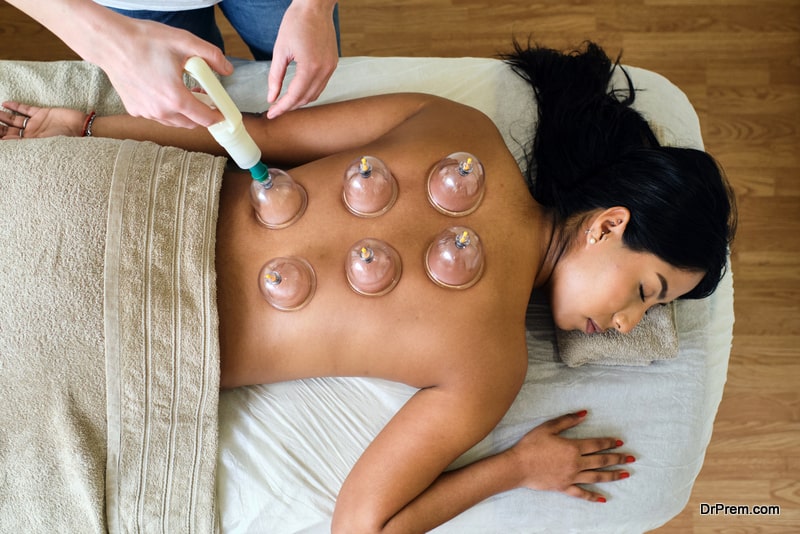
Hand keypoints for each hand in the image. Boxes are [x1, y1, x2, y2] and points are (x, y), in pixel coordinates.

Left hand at [1, 102, 85, 139]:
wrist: (81, 128)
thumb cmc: (67, 141)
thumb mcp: (46, 145)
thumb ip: (27, 144)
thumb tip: (7, 143)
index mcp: (32, 144)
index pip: (11, 141)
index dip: (1, 138)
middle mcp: (31, 135)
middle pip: (9, 130)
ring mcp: (36, 124)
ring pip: (14, 119)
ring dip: (2, 116)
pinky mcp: (42, 114)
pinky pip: (26, 110)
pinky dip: (16, 106)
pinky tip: (5, 104)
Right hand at [86, 15, 233, 127]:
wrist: (110, 42)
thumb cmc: (145, 40)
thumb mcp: (185, 41)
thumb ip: (212, 56)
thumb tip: (228, 70)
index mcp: (175, 98)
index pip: (205, 119)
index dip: (218, 117)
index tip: (224, 113)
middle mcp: (160, 111)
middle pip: (191, 123)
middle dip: (202, 113)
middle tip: (205, 96)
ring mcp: (146, 112)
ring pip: (174, 121)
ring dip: (184, 112)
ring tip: (186, 91)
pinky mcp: (134, 110)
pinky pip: (157, 115)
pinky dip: (166, 108)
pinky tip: (164, 90)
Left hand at [266, 0, 338, 118]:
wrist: (314, 7)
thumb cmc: (296, 22)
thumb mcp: (280, 50)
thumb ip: (275, 76)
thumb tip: (271, 97)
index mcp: (310, 67)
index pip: (294, 96)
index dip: (282, 107)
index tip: (271, 114)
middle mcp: (324, 70)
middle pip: (306, 98)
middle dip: (290, 106)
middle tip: (276, 109)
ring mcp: (331, 67)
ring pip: (315, 94)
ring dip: (300, 100)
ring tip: (286, 102)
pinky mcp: (332, 64)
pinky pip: (321, 84)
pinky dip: (309, 91)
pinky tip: (298, 90)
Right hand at [508, 411, 632, 501]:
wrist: (518, 466)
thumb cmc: (531, 445)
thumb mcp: (548, 427)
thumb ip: (567, 420)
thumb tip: (584, 413)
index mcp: (573, 447)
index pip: (596, 444)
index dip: (609, 442)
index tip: (620, 442)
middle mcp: (576, 463)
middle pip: (601, 461)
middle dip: (617, 459)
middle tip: (631, 458)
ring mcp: (572, 477)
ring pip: (596, 477)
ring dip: (612, 475)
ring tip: (625, 474)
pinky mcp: (564, 487)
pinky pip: (582, 493)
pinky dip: (593, 497)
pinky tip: (603, 499)